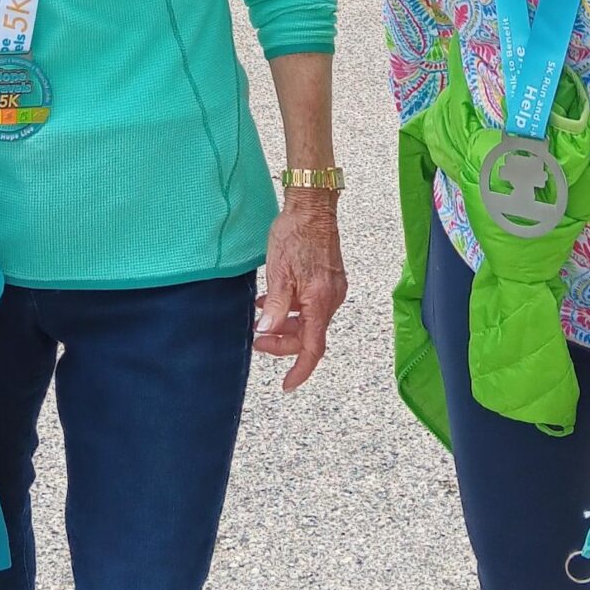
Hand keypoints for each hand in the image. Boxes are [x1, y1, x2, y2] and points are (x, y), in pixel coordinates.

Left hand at [253, 193, 347, 391]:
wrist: (312, 206)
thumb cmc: (296, 234)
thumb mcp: (278, 272)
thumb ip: (275, 306)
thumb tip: (267, 331)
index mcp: (320, 302)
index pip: (312, 348)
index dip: (299, 369)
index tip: (287, 384)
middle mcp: (331, 299)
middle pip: (309, 335)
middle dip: (282, 342)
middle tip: (257, 338)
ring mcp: (332, 289)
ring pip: (309, 320)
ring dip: (286, 324)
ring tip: (260, 318)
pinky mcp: (329, 279)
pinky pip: (311, 304)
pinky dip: (292, 309)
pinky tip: (272, 302)